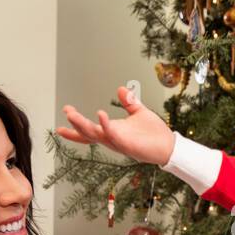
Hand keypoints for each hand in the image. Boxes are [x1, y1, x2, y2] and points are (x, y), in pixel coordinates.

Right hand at [57, 85, 176, 165]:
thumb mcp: (139, 112)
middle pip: (88, 133)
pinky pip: (113, 136)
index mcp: (112, 131)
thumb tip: (120, 89)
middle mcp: (112, 138)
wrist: (169, 145)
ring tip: (72, 115)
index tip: (65, 111)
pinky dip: (105, 126)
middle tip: (66, 112)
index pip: (90, 129)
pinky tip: (100, 114)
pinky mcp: (127, 145)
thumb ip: (129, 102)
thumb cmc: (154, 133)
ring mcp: (118, 142)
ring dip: (83, 126)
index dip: (76, 124)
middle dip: (75, 124)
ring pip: (95, 135)